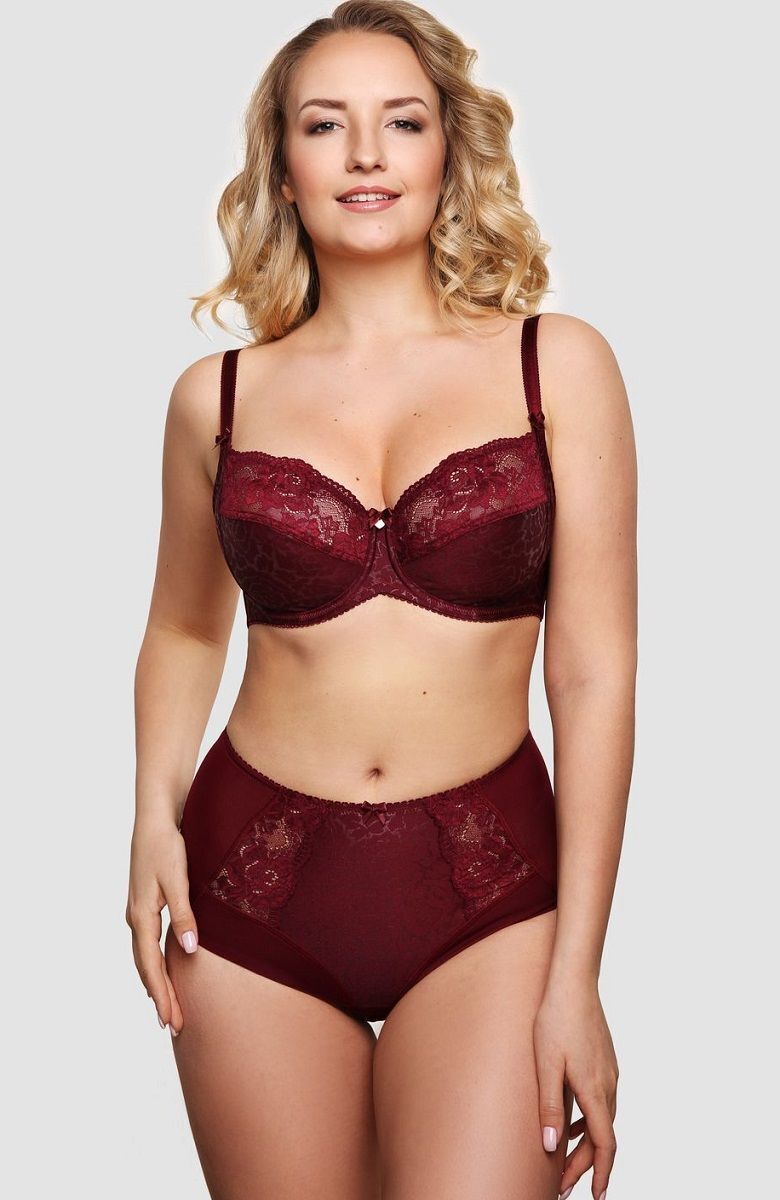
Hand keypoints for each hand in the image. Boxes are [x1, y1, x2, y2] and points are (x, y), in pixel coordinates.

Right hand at [125, 818, 198, 1036]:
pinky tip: (163, 968)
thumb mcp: (178, 879)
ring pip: (146, 956)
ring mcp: (140, 909)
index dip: (161, 995)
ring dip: (157, 982)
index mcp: (141, 915)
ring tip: (167, 1007)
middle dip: (159, 996)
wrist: (156, 815)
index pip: (151, 966)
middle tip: (171, 1026)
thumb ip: (185, 915)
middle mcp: (136, 916)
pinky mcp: (147, 901)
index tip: (169, 1021)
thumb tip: (189, 951)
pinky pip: (149, 942)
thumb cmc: (167, 844)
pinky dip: (155, 961)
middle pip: (146, 966)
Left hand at [533, 981, 618, 1199]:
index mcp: (595, 1089)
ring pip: (604, 1120)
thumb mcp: (545, 1064)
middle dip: (586, 1166)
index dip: (601, 1173)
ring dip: (587, 1145)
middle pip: (603, 1137)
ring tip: (563, 1162)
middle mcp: (608, 1085)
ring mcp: (609, 1073)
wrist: (574, 983)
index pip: (605, 1144)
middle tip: (562, 1187)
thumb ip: (549, 1106)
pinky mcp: (605, 1063)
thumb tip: (551, 1146)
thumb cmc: (555, 1020)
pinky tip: (569, 1125)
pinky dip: (588, 1122)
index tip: (597, 1197)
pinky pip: (601, 1103)